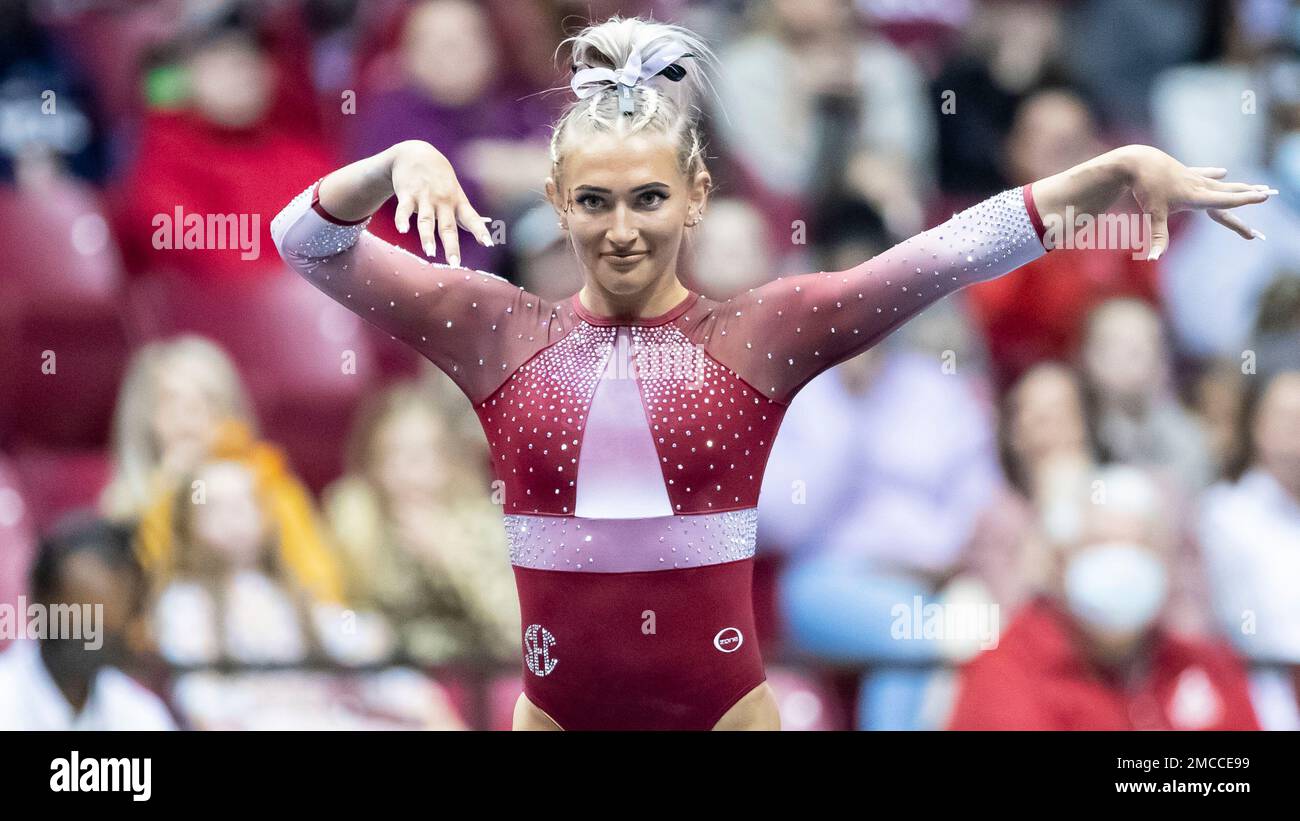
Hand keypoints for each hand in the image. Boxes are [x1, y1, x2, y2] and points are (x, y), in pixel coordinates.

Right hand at [388, 140, 493, 266]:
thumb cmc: (440, 179)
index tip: (489, 244)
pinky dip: (402, 219)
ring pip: (426, 220)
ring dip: (427, 237)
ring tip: (430, 253)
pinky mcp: (406, 194)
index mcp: (457, 202)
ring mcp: (424, 198)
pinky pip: (404, 209)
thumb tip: (487, 226)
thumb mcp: (457, 192)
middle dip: (452, 245)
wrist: (415, 152)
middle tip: (454, 263)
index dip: (481, 231)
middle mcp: (442, 201)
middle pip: (448, 226)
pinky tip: (402, 230)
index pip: (472, 219)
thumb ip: (468, 213)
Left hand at [1123, 145, 1276, 260]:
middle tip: (1268, 195)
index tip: (1263, 197)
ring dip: (1238, 186)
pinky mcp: (1184, 172)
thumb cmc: (1146, 187)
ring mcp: (1193, 178)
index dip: (1245, 200)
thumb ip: (1158, 238)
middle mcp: (1199, 186)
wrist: (1138, 161)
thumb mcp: (1153, 214)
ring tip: (1255, 186)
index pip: (1226, 201)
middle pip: (1229, 192)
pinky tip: (1223, 172)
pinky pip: (1203, 174)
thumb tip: (1154, 259)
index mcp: (1197, 196)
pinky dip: (1214, 174)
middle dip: (1248, 195)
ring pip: (1221, 184)